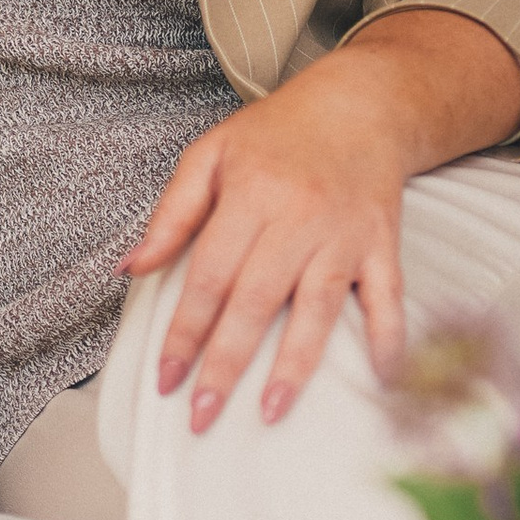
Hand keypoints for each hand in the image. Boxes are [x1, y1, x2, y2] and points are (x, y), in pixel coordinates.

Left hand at [122, 9, 519, 431]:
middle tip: (201, 414)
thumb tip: (132, 267)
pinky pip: (388, 298)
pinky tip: (380, 380)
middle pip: (257, 301)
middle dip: (226, 363)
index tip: (166, 377)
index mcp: (252, 194)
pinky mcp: (382, 244)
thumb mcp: (211, 154)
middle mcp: (299, 217)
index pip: (210, 275)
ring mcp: (345, 234)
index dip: (185, 330)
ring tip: (269, 412)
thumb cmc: (277, 134)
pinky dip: (388, 338)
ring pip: (317, 308)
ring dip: (294, 366)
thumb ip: (172, 213)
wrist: (361, 105)